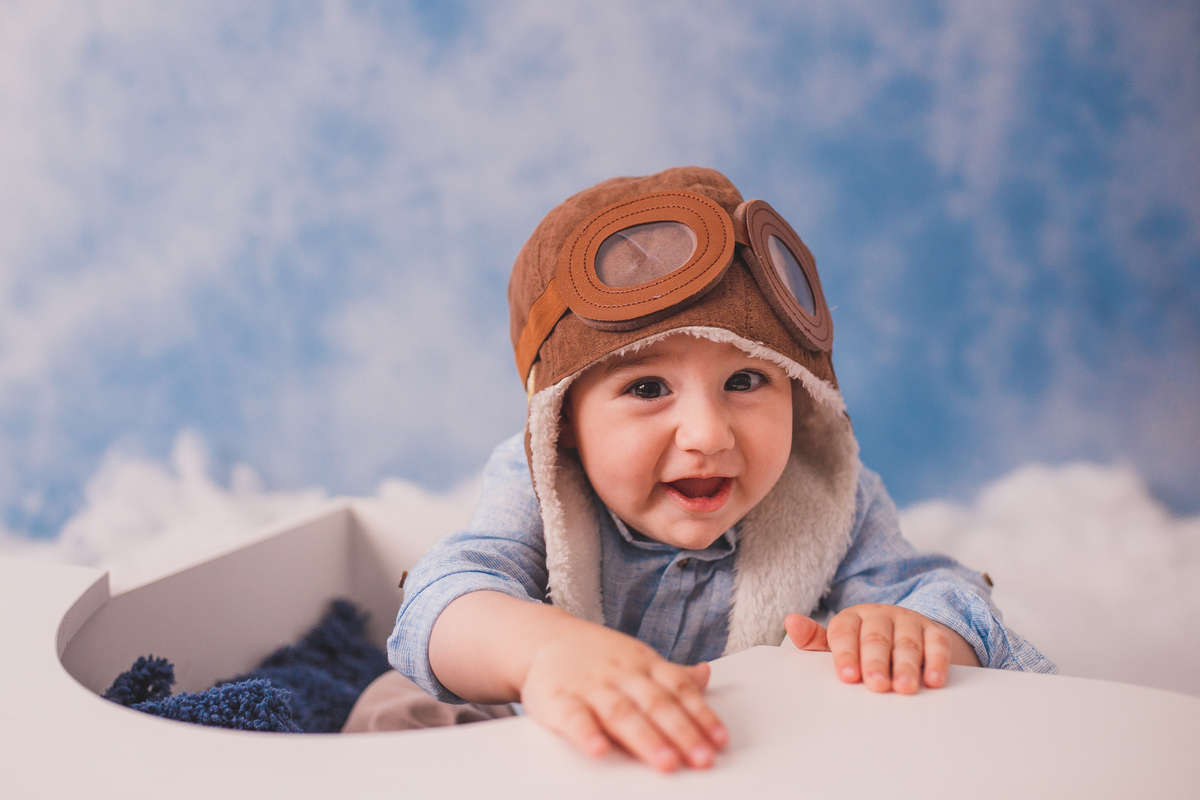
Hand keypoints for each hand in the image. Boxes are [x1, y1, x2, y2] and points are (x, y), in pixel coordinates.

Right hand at [520, 622, 727, 771]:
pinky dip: (586, 734)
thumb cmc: (596, 655)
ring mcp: (590, 685)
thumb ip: (671, 673)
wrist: (543, 638)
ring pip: (621, 712)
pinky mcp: (559, 700)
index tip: (719, 740)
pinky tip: (599, 751)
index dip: (701, 715)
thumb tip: (706, 676)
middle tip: (702, 758)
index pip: (678, 690)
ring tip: (666, 762)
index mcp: (643, 664)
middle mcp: (620, 673)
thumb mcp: (637, 657)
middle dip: (681, 732)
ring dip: (645, 738)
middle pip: (655, 704)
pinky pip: (574, 717)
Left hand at [785, 604, 980, 693]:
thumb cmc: (862, 645)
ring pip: (907, 643)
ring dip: (906, 666)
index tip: (847, 676)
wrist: (904, 634)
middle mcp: (880, 616)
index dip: (845, 653)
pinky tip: (934, 680)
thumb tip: (790, 621)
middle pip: (876, 638)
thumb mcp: (837, 642)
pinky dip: (937, 662)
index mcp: (851, 617)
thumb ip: (814, 639)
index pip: (844, 632)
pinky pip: (937, 644)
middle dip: (876, 662)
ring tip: (904, 687)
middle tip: (876, 684)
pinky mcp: (934, 631)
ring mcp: (908, 622)